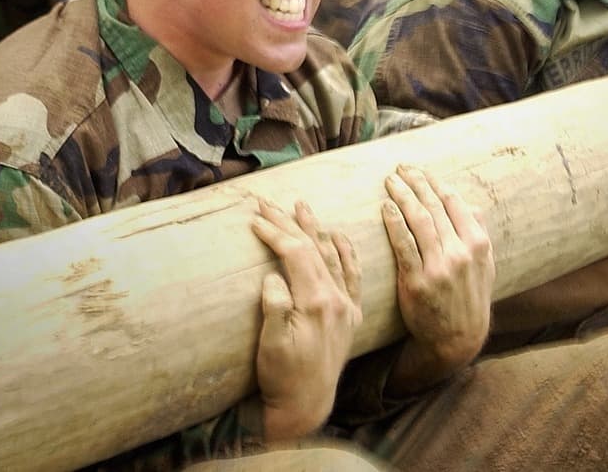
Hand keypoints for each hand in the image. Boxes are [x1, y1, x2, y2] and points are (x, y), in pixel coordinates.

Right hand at [251, 198, 360, 441]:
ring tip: (302, 207)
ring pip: (332, 256)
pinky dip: (346, 253)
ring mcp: (345, 307)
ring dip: (315, 230)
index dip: (275, 233)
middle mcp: (336, 300)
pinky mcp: (350, 316)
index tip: (254, 219)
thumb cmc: (282, 376)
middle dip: (288, 223)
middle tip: (268, 203)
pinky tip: (339, 237)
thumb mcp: (271, 343)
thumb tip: (274, 276)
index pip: (295, 254)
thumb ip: (274, 306)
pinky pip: (352, 276)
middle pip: (312, 249)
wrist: (306, 406)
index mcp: (316, 302)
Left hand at [383, 165, 493, 376]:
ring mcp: (439, 267)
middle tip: (400, 168)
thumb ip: (477, 234)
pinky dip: (394, 223)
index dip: (434, 183)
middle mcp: (461, 253)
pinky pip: (404, 245)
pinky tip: (386, 208)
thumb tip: (471, 204)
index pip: (454, 203)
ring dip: (403, 196)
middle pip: (434, 207)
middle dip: (416, 183)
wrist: (457, 340)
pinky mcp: (418, 282)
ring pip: (419, 221)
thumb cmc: (468, 299)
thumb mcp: (484, 267)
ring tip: (391, 181)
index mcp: (478, 245)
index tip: (419, 171)